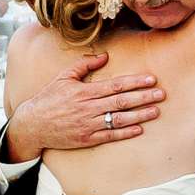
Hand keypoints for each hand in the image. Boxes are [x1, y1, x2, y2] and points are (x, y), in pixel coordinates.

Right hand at [4, 50, 163, 161]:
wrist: (32, 125)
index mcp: (84, 92)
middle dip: (143, 97)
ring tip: (156, 111)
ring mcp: (88, 125)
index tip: (151, 79)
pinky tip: (139, 129)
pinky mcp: (86, 139)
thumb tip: (104, 56)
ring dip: (139, 115)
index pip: (115, 85)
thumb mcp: (63, 77)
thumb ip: (84, 65)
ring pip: (119, 119)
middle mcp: (88, 108)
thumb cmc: (48, 99)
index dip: (135, 82)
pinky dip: (125, 133)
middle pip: (121, 102)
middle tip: (162, 94)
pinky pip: (110, 136)